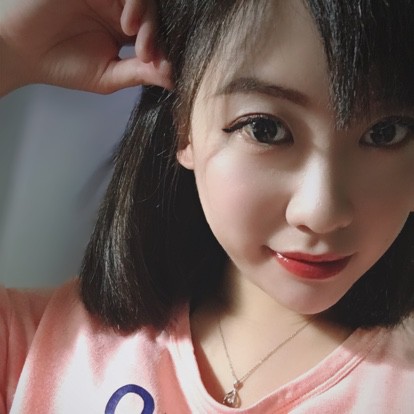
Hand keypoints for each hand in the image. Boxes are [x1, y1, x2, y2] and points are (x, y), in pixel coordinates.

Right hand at [0, 0, 171, 95]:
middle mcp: (120, 11)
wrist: (25, 52)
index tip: (168, 72)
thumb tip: (173, 79)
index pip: (156, 37)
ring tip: (137, 37)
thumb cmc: (64, 66)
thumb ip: (139, 74)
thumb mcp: (108, 77)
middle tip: (148, 55)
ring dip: (148, 16)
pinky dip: (133, 2)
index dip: (165, 52)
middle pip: (154, 15)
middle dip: (157, 35)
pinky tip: (128, 23)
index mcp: (126, 34)